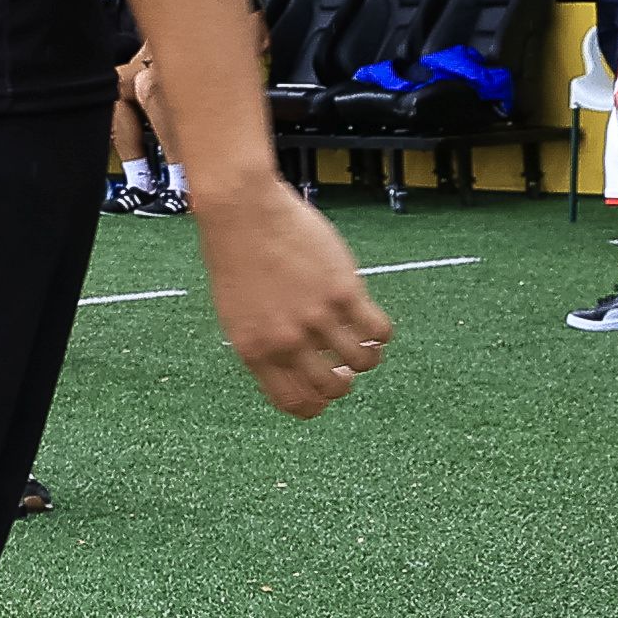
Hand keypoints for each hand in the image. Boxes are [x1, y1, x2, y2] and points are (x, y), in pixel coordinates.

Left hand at [192, 177, 393, 418]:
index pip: (294, 403)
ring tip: (364, 342)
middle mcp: (287, 341)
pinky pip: (378, 329)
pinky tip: (373, 323)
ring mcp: (316, 317)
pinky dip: (382, 334)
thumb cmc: (236, 257)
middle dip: (344, 384)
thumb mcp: (237, 313)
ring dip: (368, 358)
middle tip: (345, 365)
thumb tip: (299, 366)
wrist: (241, 211)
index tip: (326, 392)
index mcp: (256, 352)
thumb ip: (265, 344)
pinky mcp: (343, 290)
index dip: (317, 405)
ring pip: (362, 361)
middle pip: (332, 389)